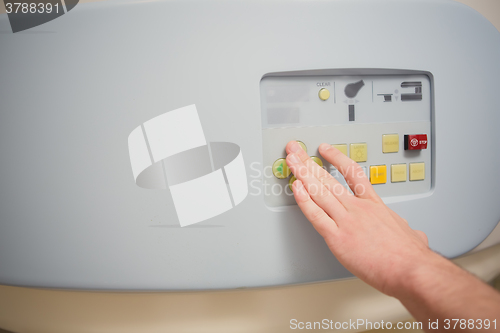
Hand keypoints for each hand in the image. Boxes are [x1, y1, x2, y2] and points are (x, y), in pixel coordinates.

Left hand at [285, 141, 431, 296]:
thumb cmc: (411, 255)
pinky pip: (315, 215)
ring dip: (302, 174)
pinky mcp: (338, 238)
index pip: (352, 172)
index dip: (336, 157)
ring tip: (291, 161)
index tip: (324, 149)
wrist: (410, 269)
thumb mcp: (411, 234)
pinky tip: (295, 187)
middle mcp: (358, 208)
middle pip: (328, 179)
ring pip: (319, 192)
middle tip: (295, 150)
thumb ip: (407, 229)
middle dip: (308, 162)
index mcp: (373, 204)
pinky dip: (303, 200)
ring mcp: (346, 221)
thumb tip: (411, 232)